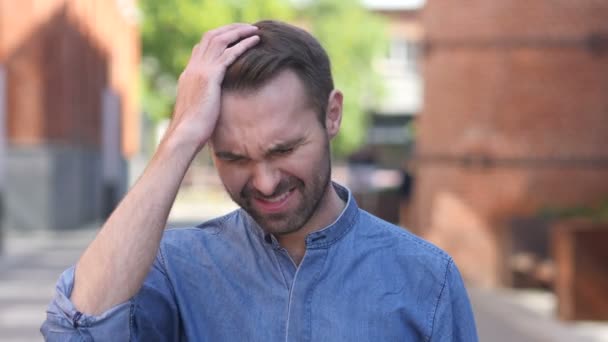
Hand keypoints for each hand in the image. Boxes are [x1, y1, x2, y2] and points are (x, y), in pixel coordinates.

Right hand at [164, 23, 259, 151]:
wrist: (185, 134)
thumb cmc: (193, 130)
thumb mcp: (198, 110)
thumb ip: (205, 101)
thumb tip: (214, 107)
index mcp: (189, 75)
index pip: (200, 48)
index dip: (217, 39)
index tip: (232, 38)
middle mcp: (193, 68)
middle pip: (210, 37)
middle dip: (229, 29)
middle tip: (245, 28)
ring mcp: (200, 71)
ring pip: (220, 40)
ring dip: (238, 32)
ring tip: (254, 30)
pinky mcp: (210, 77)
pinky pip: (229, 54)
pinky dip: (243, 44)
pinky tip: (255, 41)